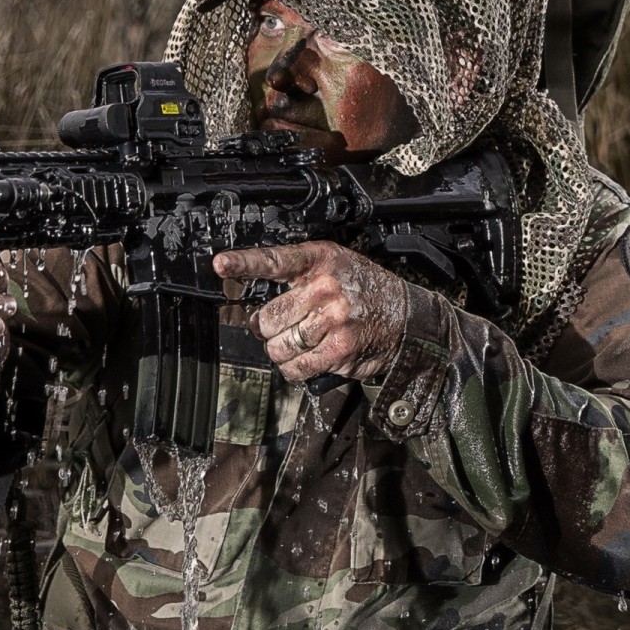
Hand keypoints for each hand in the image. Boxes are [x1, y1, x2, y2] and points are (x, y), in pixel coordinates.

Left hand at [214, 241, 407, 382]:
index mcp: (321, 260)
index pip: (274, 261)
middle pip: (268, 317)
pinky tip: (306, 359)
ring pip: (278, 345)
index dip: (244, 263)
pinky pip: (296, 367)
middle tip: (287, 326)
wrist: (408, 318)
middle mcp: (326, 287)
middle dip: (270, 328)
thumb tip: (257, 303)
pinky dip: (294, 368)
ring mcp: (333, 319)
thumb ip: (300, 276)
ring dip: (284, 350)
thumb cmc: (366, 292)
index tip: (221, 265)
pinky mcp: (339, 349)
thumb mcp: (336, 266)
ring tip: (303, 342)